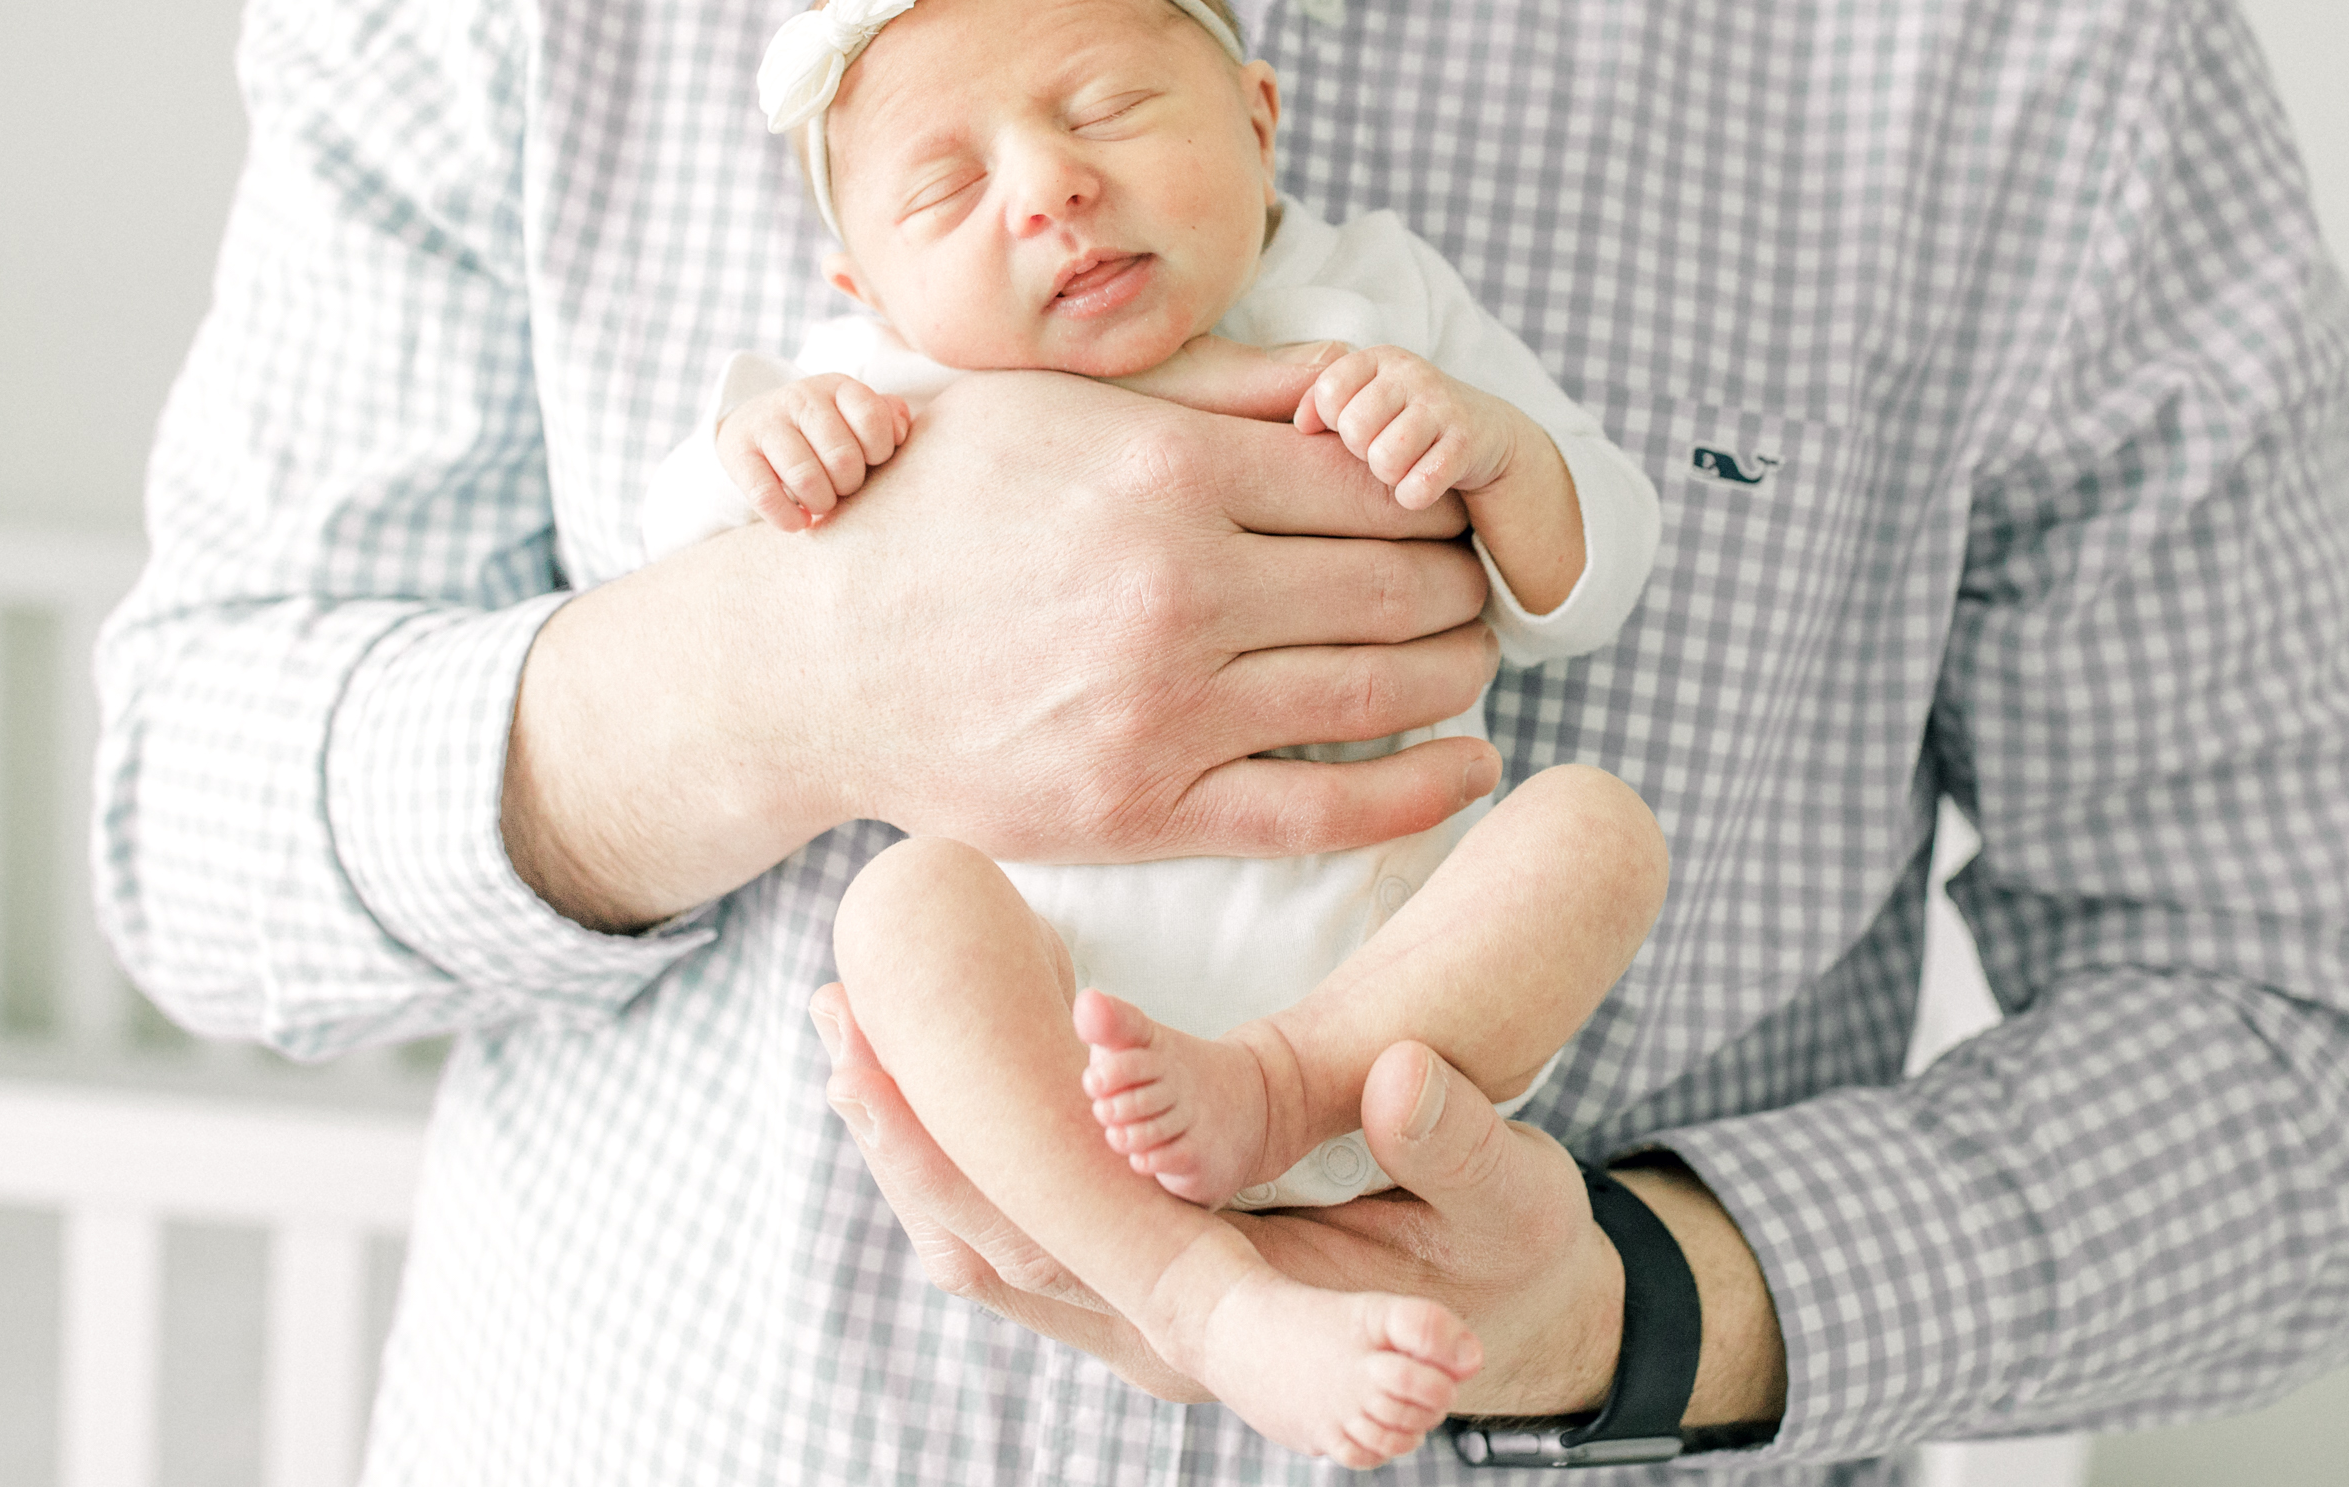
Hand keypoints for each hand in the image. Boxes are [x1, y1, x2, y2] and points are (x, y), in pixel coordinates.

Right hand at [509, 371, 1502, 928]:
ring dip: (1456, 671)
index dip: (1435, 497)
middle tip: (1478, 584)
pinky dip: (1420, 789)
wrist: (809, 658)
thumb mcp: (1057, 403)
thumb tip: (1354, 385)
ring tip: (1472, 655)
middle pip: (1394, 584)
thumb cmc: (930, 509)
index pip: (1370, 483)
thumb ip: (1215, 391)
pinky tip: (1470, 765)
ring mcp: (1164, 708)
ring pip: (1378, 690)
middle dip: (1461, 583)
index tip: (1451, 509)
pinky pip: (1323, 807)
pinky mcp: (1144, 809)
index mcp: (1165, 473)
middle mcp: (1178, 590)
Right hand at [716, 373, 913, 530]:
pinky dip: (788, 518)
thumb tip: (900, 431)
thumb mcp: (853, 414)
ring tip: (821, 502)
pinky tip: (800, 522)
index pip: (872, 418)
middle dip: (850, 484)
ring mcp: (767, 424)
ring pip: (805, 476)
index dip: (880, 451)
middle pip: (842, 457)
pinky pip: (765, 495)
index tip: (871, 462)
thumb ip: (885, 416)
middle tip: (843, 487)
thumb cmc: (821, 430)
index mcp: (837, 387)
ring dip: (821, 502)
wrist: (753, 425)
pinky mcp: (739, 453)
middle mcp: (801, 398)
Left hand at [810, 990, 1633, 1415]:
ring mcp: (1135, 1319)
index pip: (1077, 1242)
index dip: (983, 1158)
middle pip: (989, 1247)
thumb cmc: (1506, 1258)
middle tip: (835, 1013)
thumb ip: (1458, 1146)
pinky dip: (954, 1156)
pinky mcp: (1130, 1283)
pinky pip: (1012, 1231)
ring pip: (983, 1246)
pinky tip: (915, 1069)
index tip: (909, 1061)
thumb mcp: (1512, 1201)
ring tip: (843, 1023)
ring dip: (909, 1144)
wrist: (1501, 1327)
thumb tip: (1398, 1071)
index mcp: (1233, 1323)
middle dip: (903, 1134)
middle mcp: (1159, 1335)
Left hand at [1295, 346, 1533, 512]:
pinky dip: (1413, 496)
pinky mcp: (1467, 444)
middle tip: (1380, 450)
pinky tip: (1420, 486)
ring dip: (1387, 476)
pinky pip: (1419, 486)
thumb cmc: (1405, 418)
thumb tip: (1302, 426)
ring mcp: (1443, 407)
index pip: (1329, 392)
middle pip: (1353, 428)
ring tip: (1400, 467)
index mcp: (1380, 358)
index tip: (1353, 428)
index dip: (1332, 421)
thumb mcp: (1364, 398)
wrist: (1485, 432)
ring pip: (1384, 459)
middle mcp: (1412, 374)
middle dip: (1360, 451)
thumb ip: (1321, 403)